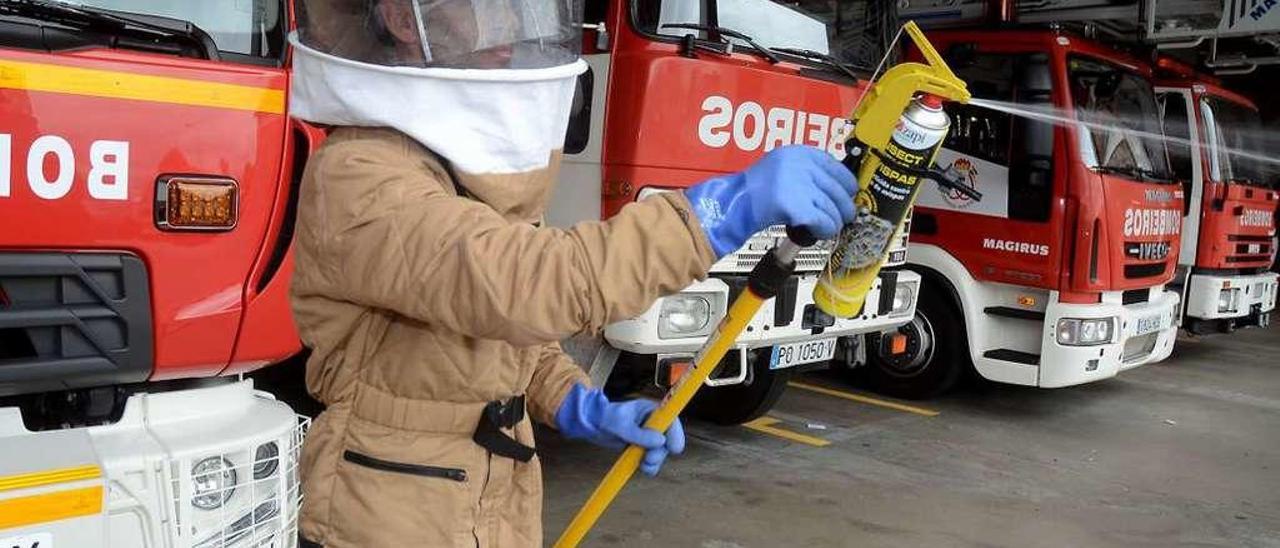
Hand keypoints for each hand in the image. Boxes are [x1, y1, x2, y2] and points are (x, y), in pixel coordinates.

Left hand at [554, 384, 684, 475]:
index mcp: (650, 410)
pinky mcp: (643, 447)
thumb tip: (660, 441)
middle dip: (661, 452)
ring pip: (660, 451)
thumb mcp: (620, 425)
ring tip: (643, 465)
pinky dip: (649, 465)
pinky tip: (642, 467)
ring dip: (654, 460)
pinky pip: (652, 459)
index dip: (675, 433)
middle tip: (649, 460)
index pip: (670, 419)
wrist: (593, 424)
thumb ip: (639, 434)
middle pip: (668, 438)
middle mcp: (652, 422)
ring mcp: (649, 435)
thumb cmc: (605, 418)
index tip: (674, 448)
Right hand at [683, 145, 856, 257]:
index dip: (846, 184)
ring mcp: (799, 184)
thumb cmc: (752, 192)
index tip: (848, 193)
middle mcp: (800, 164)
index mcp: (798, 152)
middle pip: (838, 188)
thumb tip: (833, 187)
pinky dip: (825, 230)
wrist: (732, 205)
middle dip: (843, 207)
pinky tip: (818, 232)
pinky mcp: (797, 206)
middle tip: (843, 216)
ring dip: (834, 222)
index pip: (835, 166)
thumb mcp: (780, 169)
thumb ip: (805, 171)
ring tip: (827, 227)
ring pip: (833, 208)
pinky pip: (824, 221)